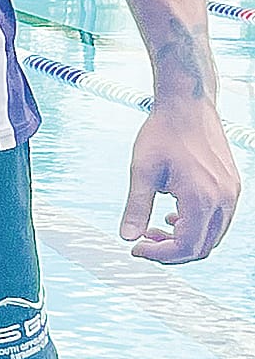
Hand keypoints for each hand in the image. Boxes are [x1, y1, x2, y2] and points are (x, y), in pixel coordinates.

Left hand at [121, 103, 240, 262]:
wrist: (187, 105)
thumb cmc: (162, 133)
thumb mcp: (141, 170)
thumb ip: (136, 206)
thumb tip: (126, 236)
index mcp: (202, 199)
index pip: (185, 246)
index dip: (159, 254)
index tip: (135, 247)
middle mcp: (224, 200)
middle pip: (202, 247)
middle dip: (171, 250)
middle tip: (144, 240)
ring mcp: (232, 194)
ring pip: (212, 235)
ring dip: (184, 238)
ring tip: (155, 226)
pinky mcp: (232, 186)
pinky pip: (218, 219)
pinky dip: (197, 225)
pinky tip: (173, 214)